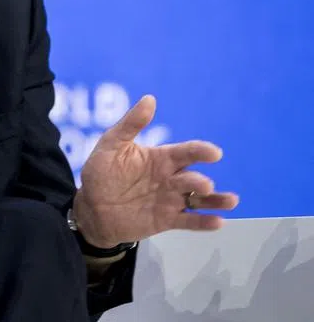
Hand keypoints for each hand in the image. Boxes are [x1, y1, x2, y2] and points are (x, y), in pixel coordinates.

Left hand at [72, 95, 239, 248]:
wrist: (90, 208)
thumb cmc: (101, 173)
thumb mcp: (111, 145)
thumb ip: (131, 124)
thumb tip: (150, 99)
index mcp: (161, 158)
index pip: (186, 153)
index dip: (201, 151)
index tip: (214, 153)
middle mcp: (170, 179)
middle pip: (192, 178)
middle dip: (200, 181)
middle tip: (203, 184)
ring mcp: (170, 200)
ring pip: (199, 199)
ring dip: (215, 200)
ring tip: (230, 201)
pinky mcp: (166, 220)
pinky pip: (189, 221)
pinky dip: (204, 222)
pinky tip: (217, 222)